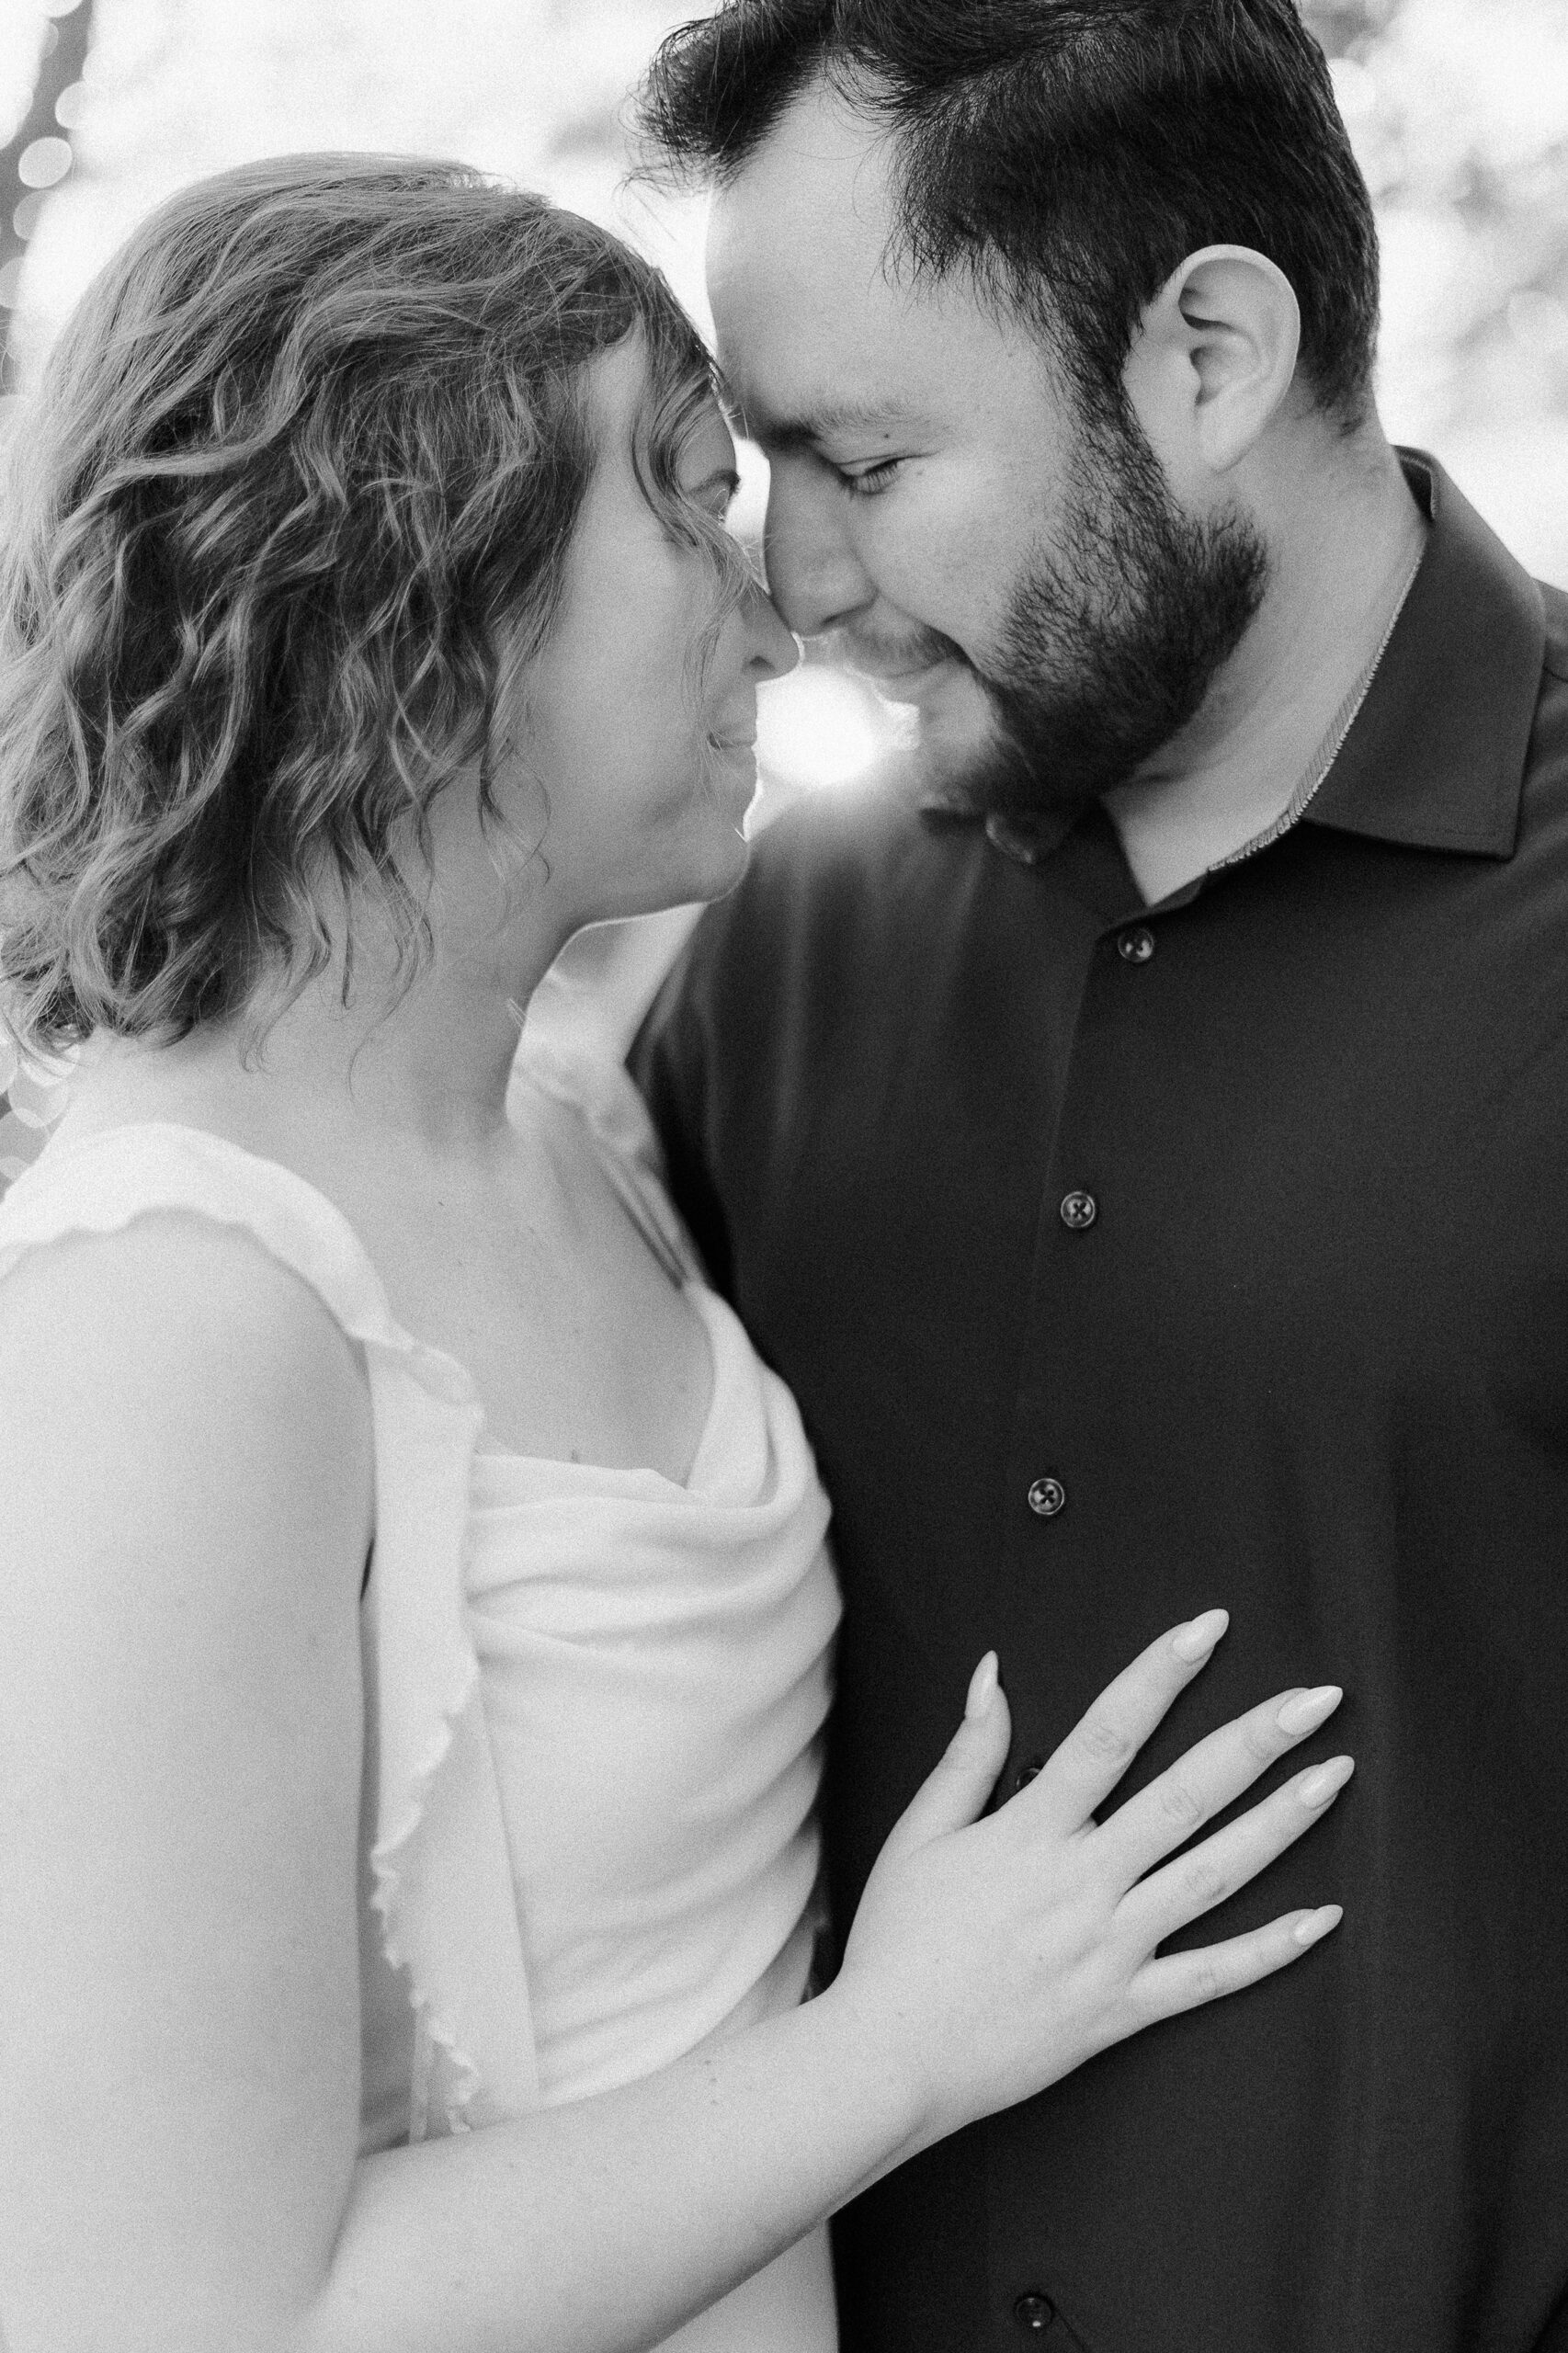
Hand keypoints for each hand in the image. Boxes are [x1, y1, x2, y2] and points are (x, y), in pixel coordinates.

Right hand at [833, 1610, 1348, 2153]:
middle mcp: (1083, 1884)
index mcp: (1031, 1833)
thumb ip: (967, 1754)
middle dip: (1255, 1741)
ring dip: (1281, 1824)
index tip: (1207, 1627)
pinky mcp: (1124, 2011)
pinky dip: (1271, 1949)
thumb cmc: (897, 1941)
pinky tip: (1324, 1917)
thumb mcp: (918, 1835)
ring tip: (1335, 1776)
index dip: (1159, 1674)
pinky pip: (1211, 1978)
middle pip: (1185, 1797)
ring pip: (1214, 1877)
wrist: (890, 2058)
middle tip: (1317, 1698)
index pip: (1108, 1733)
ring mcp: (1111, 1950)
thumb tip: (993, 1672)